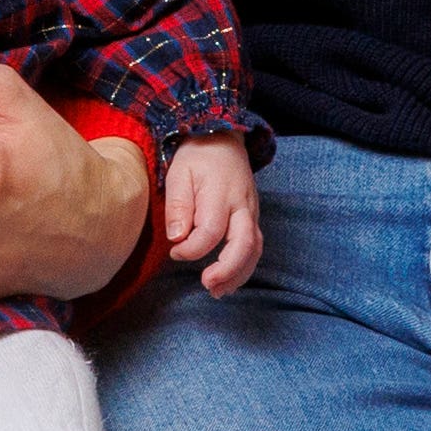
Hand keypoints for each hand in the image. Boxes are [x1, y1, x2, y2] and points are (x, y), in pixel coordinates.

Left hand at [162, 139, 263, 293]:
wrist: (223, 139)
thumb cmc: (197, 157)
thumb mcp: (179, 173)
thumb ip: (178, 205)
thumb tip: (178, 238)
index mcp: (221, 193)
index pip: (211, 231)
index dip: (192, 249)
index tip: (174, 252)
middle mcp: (242, 205)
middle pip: (245, 243)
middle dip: (228, 269)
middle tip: (207, 285)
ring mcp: (251, 212)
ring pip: (255, 249)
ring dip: (239, 274)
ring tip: (217, 291)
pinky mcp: (253, 218)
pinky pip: (255, 246)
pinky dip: (244, 267)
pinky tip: (227, 281)